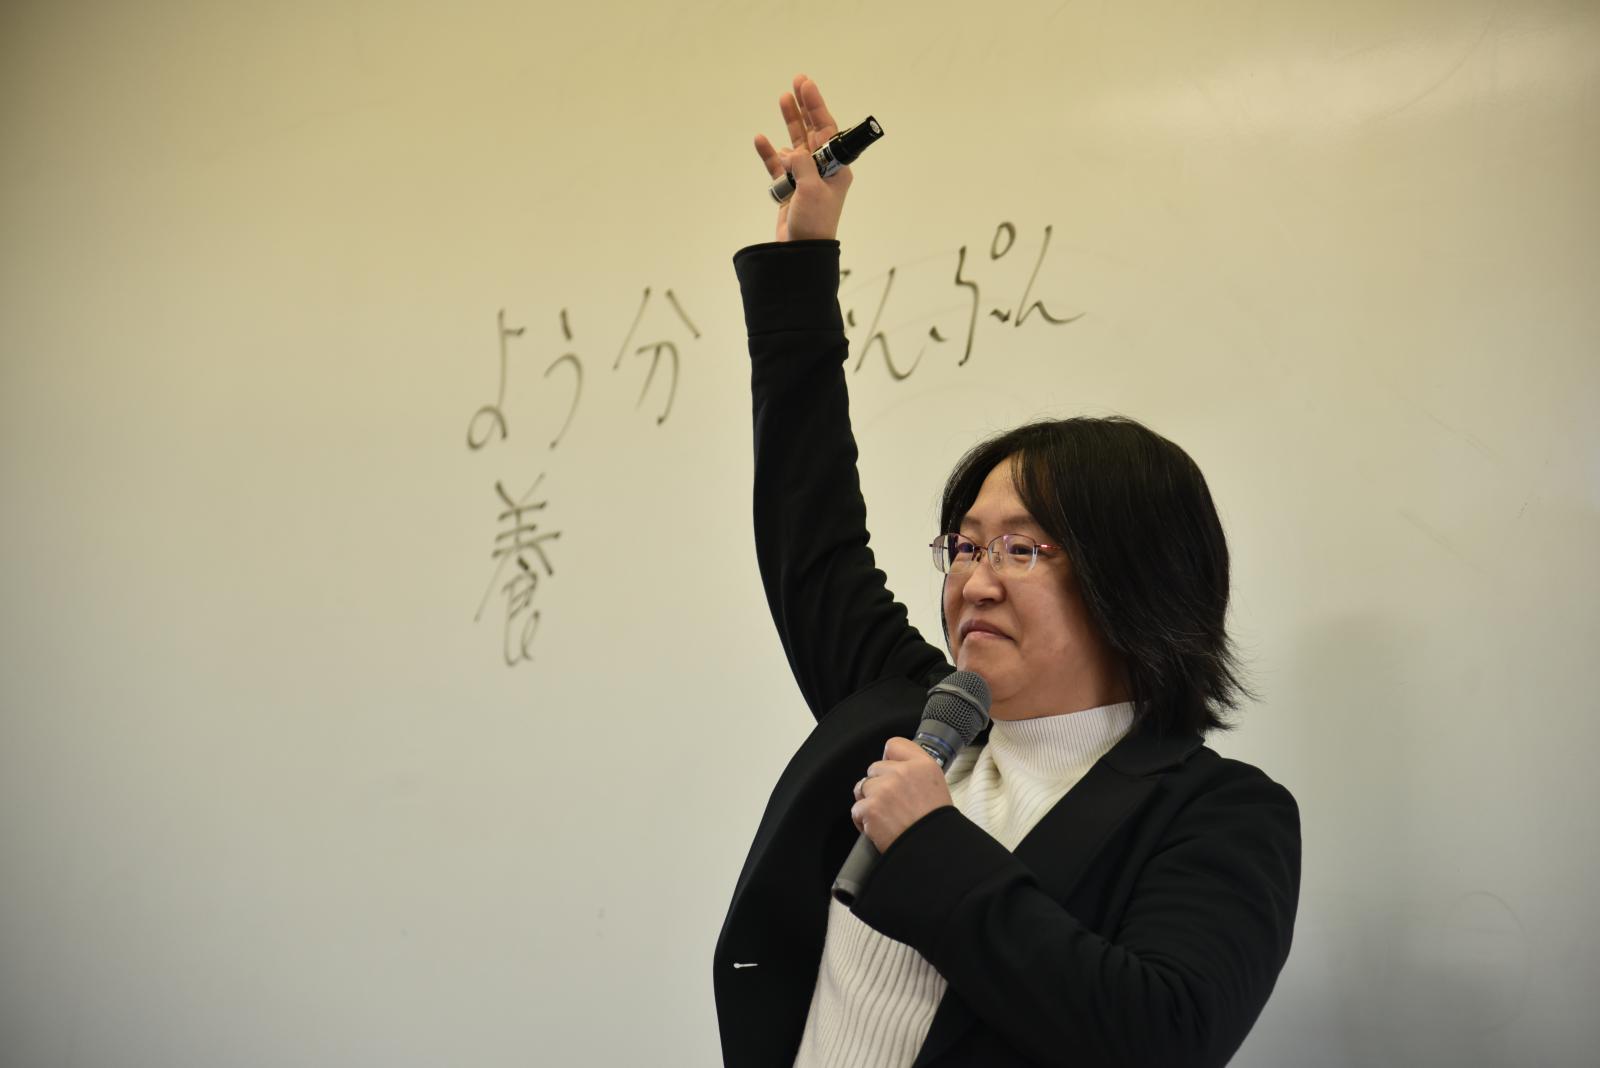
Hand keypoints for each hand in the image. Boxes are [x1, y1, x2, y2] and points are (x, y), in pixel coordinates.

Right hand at [753, 73, 852, 241]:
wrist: (801, 253)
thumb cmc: (814, 224)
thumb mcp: (811, 190)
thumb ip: (802, 164)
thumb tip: (790, 150)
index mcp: (836, 168)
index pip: (827, 130)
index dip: (816, 106)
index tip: (807, 85)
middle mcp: (822, 170)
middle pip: (812, 132)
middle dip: (804, 107)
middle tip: (797, 82)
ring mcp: (804, 179)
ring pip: (794, 144)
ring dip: (788, 123)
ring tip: (782, 99)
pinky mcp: (788, 189)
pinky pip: (777, 166)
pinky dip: (769, 153)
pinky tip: (761, 139)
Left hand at [850, 737, 953, 851]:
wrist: (932, 850)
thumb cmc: (935, 824)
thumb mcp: (935, 786)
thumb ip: (915, 772)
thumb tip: (893, 769)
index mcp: (922, 765)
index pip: (894, 745)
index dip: (888, 759)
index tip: (889, 772)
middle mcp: (902, 772)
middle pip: (874, 768)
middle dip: (878, 785)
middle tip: (891, 804)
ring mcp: (884, 789)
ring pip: (862, 787)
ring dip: (869, 802)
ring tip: (885, 817)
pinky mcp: (870, 808)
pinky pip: (856, 809)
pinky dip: (863, 821)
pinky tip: (879, 828)